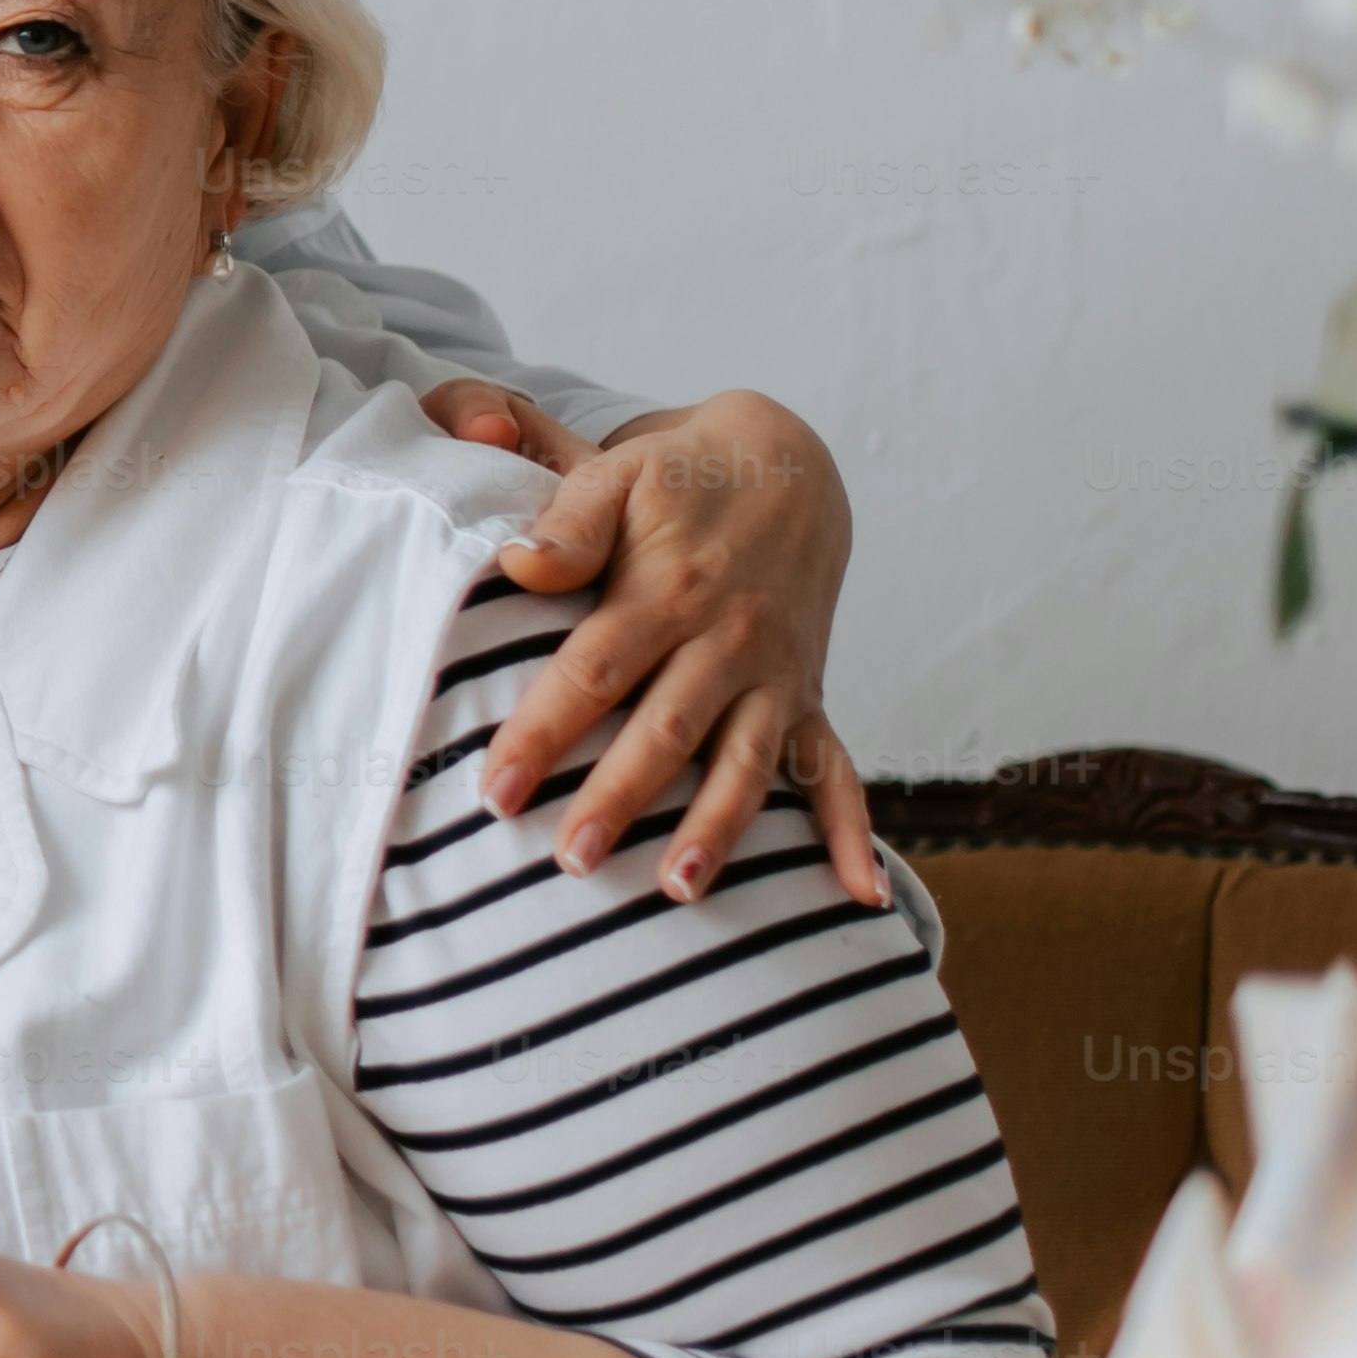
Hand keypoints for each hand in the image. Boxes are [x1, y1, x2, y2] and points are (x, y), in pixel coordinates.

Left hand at [420, 380, 879, 908]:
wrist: (787, 464)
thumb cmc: (677, 477)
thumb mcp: (617, 473)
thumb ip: (567, 523)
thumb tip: (519, 564)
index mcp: (670, 591)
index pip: (595, 670)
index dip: (544, 730)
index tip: (498, 789)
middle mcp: (728, 641)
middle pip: (667, 732)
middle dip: (619, 800)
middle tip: (571, 862)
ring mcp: (775, 674)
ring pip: (746, 763)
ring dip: (716, 830)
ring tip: (679, 891)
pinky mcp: (807, 693)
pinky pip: (836, 769)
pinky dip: (850, 832)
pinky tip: (859, 893)